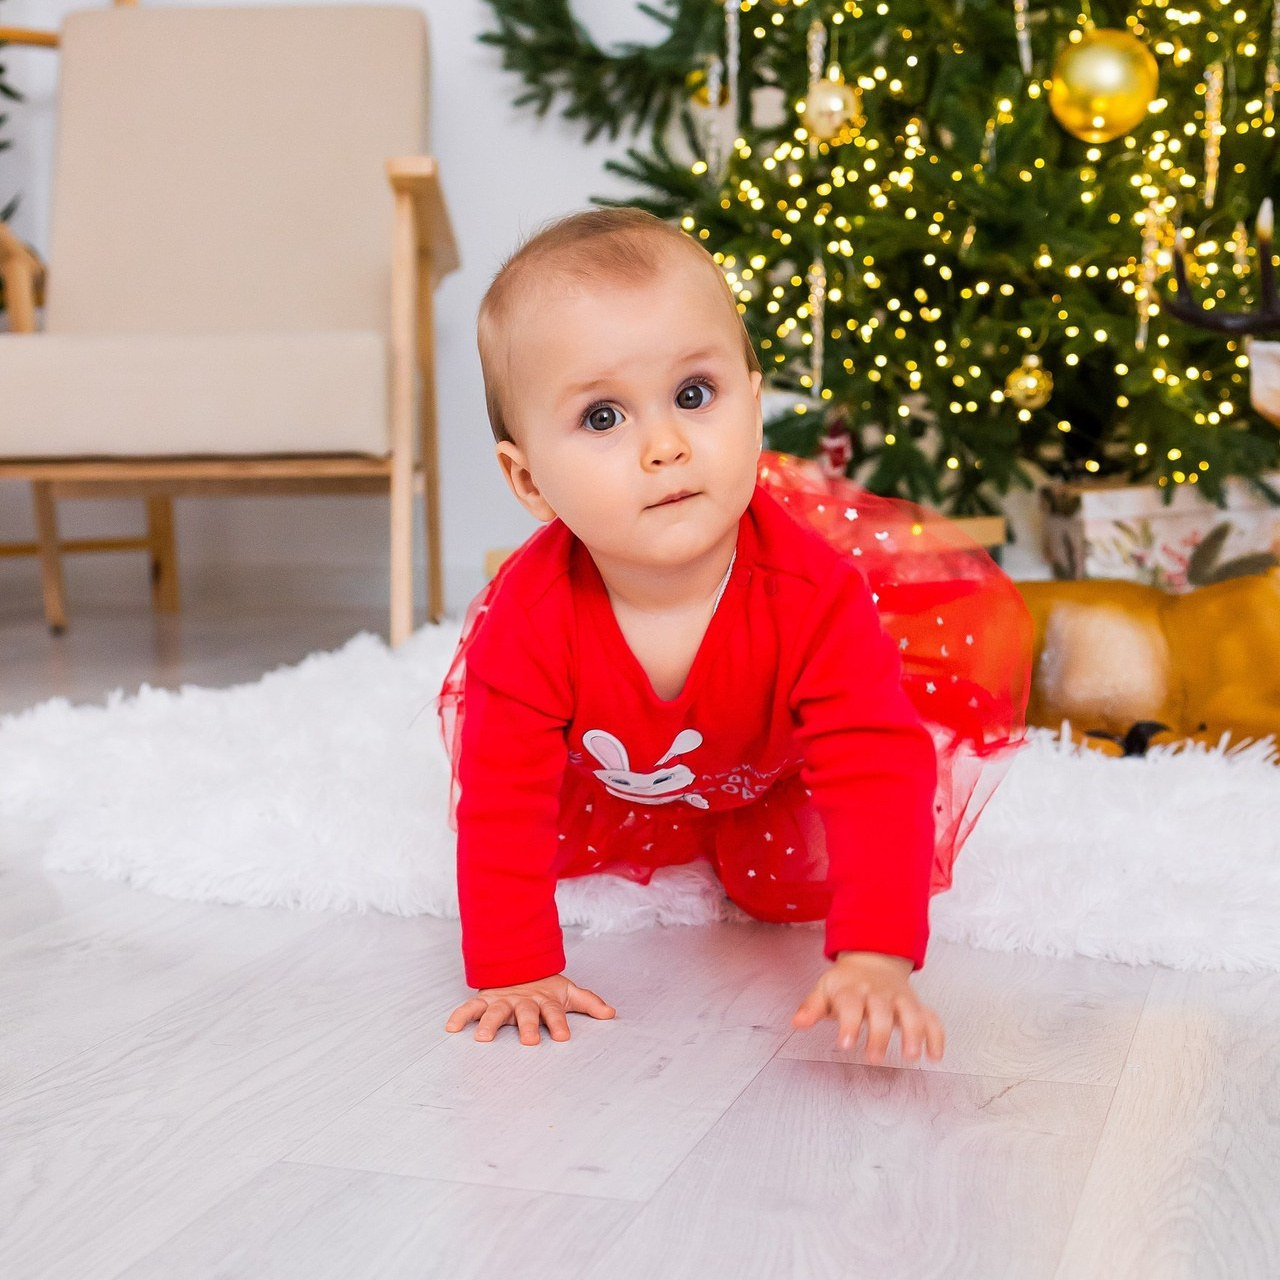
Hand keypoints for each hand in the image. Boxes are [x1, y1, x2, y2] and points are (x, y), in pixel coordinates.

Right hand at [444, 973, 615, 1045]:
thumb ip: (589, 1003)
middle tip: (528, 1041)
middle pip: (526, 1014)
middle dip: (527, 1027)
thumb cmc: (545, 986)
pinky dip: (460, 1016)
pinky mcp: (485, 1000)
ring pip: (496, 1012)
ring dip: (489, 1024)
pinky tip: (451, 1027)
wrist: (519, 962)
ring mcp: (502, 1000)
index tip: (562, 1036)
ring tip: (482, 1037)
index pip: (554, 1013)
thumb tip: (611, 1013)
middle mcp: (523, 1001)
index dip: (559, 1024)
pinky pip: (470, 1008)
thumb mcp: (568, 992)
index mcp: (544, 1001)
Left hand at [792, 951, 944, 1064]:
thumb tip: (797, 1022)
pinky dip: (936, 1035)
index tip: (846, 1044)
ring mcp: (900, 998)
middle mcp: (878, 993)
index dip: (849, 1024)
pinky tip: (935, 1055)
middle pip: (882, 1011)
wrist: (873, 959)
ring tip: (910, 1056)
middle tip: (874, 1059)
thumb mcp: (825, 990)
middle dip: (880, 1034)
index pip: (851, 1005)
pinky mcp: (916, 1005)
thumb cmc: (846, 983)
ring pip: (911, 1012)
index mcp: (853, 989)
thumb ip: (812, 1007)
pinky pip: (931, 1017)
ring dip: (913, 1033)